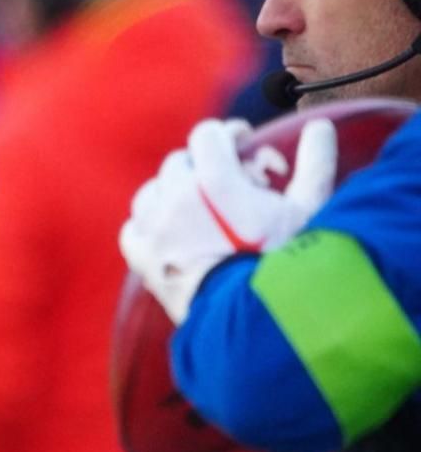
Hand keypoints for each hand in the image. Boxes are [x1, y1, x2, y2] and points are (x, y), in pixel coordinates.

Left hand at [119, 117, 335, 323]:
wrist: (256, 325)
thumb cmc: (288, 265)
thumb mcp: (309, 213)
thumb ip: (314, 164)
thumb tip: (318, 126)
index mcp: (214, 181)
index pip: (207, 134)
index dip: (227, 134)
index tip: (243, 144)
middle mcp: (176, 198)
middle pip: (181, 161)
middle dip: (206, 166)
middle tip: (232, 185)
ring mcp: (153, 228)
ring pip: (153, 190)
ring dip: (175, 192)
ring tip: (202, 210)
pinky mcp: (141, 258)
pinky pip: (133, 227)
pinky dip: (149, 224)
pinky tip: (171, 234)